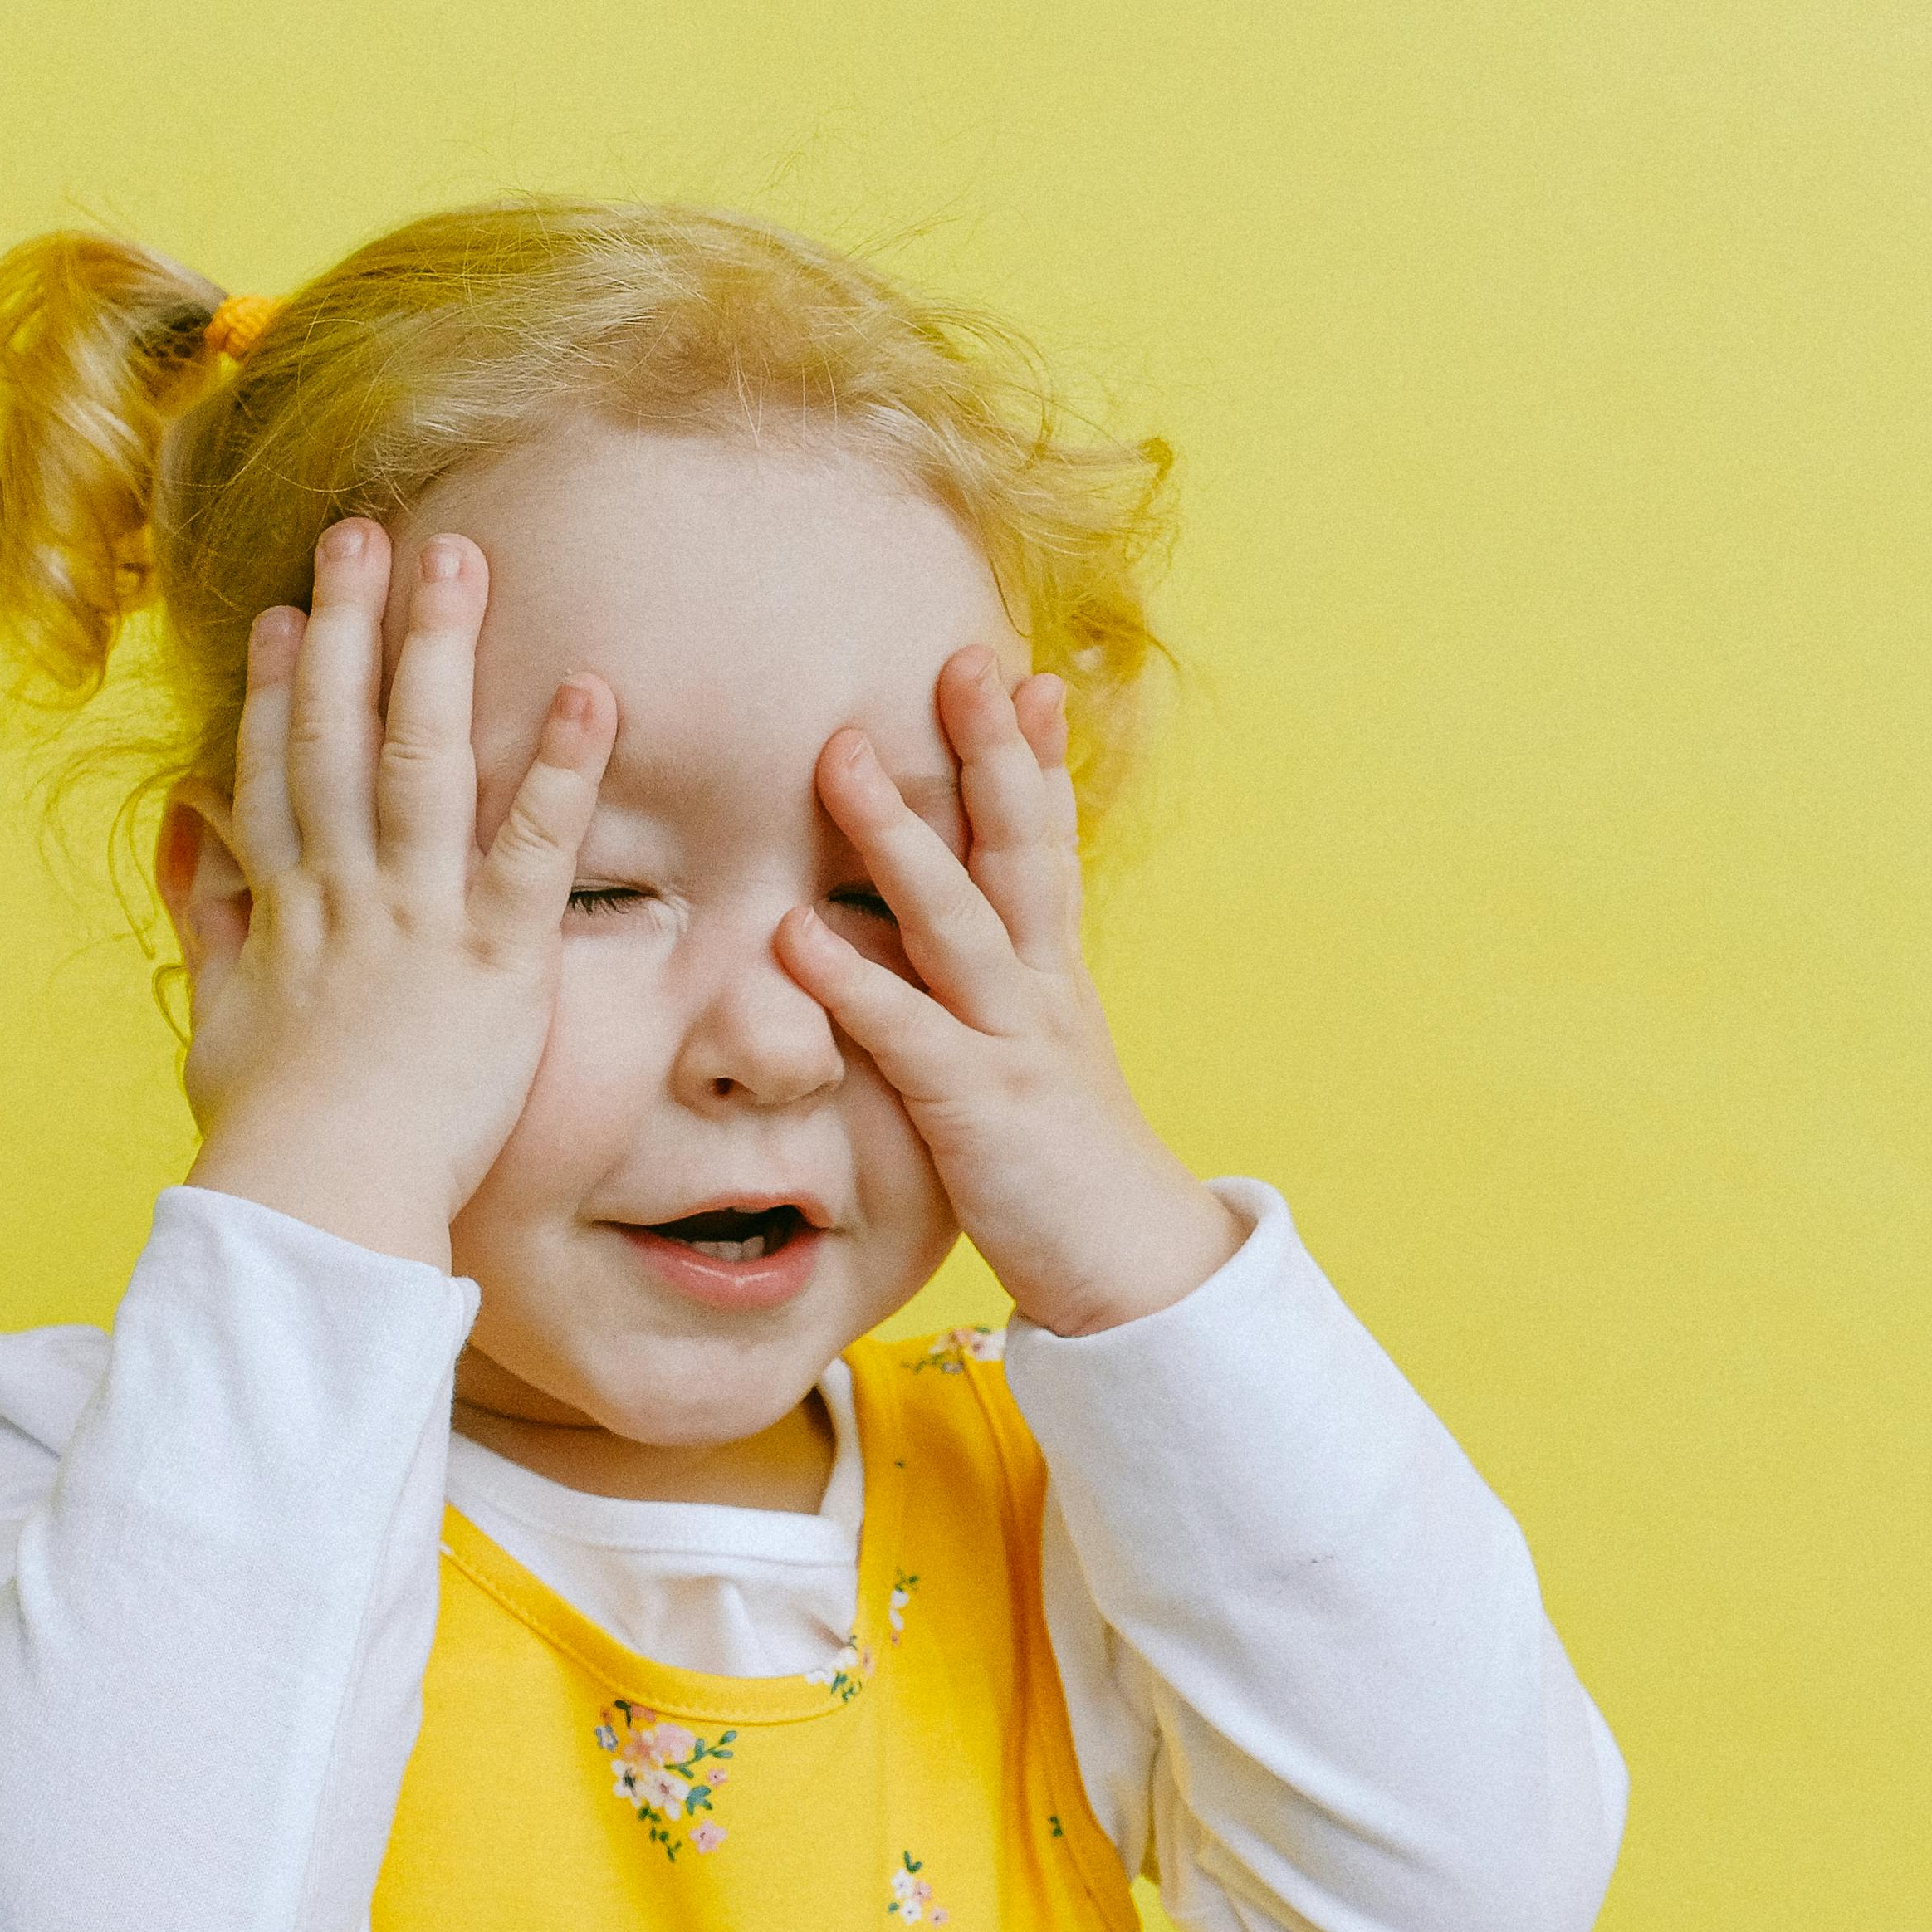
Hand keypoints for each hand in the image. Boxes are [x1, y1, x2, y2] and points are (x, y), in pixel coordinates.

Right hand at [165, 519, 618, 1268]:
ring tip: (463, 559)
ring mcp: (417, 921)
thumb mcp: (217, 1019)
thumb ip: (208, 914)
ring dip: (443, 654)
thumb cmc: (272, 1136)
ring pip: (427, 762)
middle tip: (367, 532)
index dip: (283, 690)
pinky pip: (534, 850)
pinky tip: (590, 693)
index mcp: (285, 912)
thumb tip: (187, 824)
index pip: (278, 775)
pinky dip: (558, 768)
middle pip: (342, 737)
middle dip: (355, 629)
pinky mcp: (495, 962)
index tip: (292, 615)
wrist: (316, 1202)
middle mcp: (344, 896)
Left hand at [774, 647, 1242, 1335]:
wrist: (1134, 1272)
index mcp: (1053, 977)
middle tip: (960, 659)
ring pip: (955, 919)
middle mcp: (1041, 990)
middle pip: (1016, 849)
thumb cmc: (1066, 1171)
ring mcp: (1013, 1044)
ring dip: (898, 835)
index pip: (1045, 845)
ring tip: (842, 756)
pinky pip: (906, 1033)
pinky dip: (852, 979)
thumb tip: (930, 945)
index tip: (1018, 673)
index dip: (1034, 759)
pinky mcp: (975, 1110)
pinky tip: (797, 932)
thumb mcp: (1035, 1064)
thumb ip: (988, 1002)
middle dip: (989, 752)